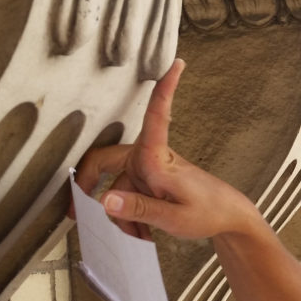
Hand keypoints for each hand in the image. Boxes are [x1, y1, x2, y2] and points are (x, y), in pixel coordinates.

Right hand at [75, 60, 258, 240]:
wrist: (227, 218)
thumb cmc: (208, 212)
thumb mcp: (174, 217)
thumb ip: (140, 209)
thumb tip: (106, 202)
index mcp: (158, 159)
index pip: (157, 116)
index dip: (164, 89)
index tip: (175, 63)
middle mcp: (148, 158)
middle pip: (102, 161)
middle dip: (87, 186)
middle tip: (73, 210)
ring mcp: (146, 169)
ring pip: (116, 189)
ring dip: (121, 215)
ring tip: (138, 237)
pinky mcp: (148, 179)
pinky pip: (126, 196)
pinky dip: (129, 215)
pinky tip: (140, 233)